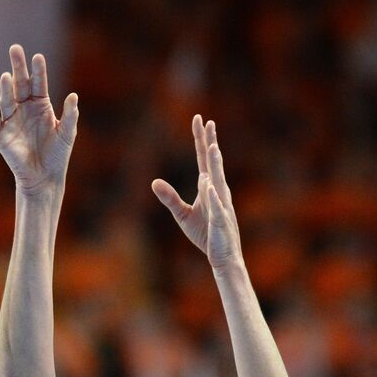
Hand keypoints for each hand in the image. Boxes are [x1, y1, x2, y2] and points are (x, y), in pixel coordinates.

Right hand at [0, 44, 78, 196]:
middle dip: (18, 67)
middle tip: (15, 49)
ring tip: (6, 75)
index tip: (38, 56)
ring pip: (7, 99)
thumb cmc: (57, 155)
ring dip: (6, 87)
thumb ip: (70, 116)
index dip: (38, 71)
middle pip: (20, 84)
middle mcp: (25, 109)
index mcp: (41, 105)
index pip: (39, 83)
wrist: (44, 178)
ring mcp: (12, 120)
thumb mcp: (67, 134)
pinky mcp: (1, 134)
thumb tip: (74, 96)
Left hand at [152, 115, 242, 269]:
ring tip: (212, 147)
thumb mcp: (183, 214)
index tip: (200, 120)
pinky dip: (212, 196)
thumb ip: (170, 198)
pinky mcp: (220, 221)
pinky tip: (208, 185)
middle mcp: (217, 191)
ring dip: (215, 165)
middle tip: (208, 122)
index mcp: (209, 187)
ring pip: (217, 181)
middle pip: (212, 163)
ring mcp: (221, 205)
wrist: (223, 256)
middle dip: (210, 143)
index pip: (204, 159)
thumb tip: (154, 182)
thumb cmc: (206, 234)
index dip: (201, 139)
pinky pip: (217, 207)